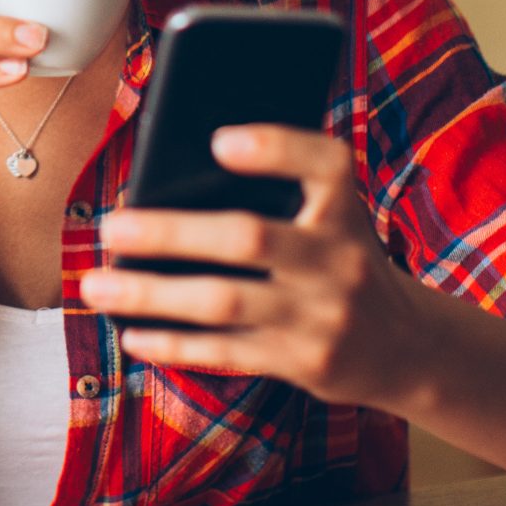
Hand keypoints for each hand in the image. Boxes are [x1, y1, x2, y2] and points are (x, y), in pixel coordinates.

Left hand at [80, 125, 437, 412]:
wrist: (409, 347)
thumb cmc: (341, 260)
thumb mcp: (333, 218)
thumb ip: (280, 194)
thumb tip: (166, 185)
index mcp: (346, 208)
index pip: (325, 164)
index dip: (275, 148)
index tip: (219, 142)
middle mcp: (339, 260)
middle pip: (249, 238)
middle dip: (172, 232)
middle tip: (111, 226)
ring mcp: (321, 316)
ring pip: (224, 302)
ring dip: (152, 294)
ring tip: (96, 285)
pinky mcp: (304, 363)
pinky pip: (227, 352)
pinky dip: (174, 343)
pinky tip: (132, 334)